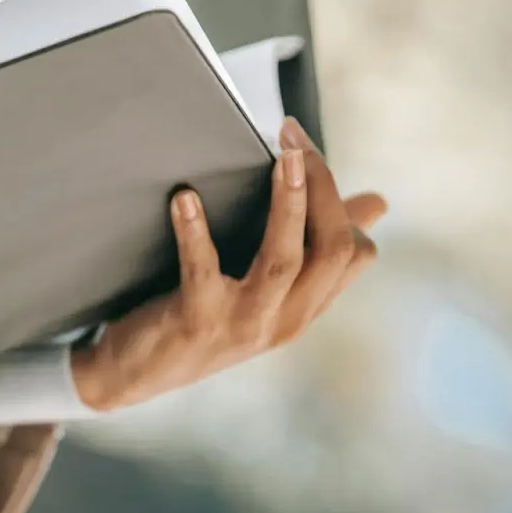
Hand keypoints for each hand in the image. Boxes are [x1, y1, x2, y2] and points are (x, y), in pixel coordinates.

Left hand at [70, 117, 385, 410]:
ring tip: (283, 157)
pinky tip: (186, 198)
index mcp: (305, 306)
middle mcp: (285, 319)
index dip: (340, 198)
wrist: (134, 375)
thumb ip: (311, 244)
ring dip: (288, 205)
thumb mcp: (265, 287)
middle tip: (293, 137)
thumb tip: (377, 202)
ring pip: (284, 261)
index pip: (354, 253)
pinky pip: (203, 274)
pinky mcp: (198, 324)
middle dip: (320, 187)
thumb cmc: (203, 317)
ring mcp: (244, 325)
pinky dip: (195, 233)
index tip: (307, 149)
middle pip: (332, 250)